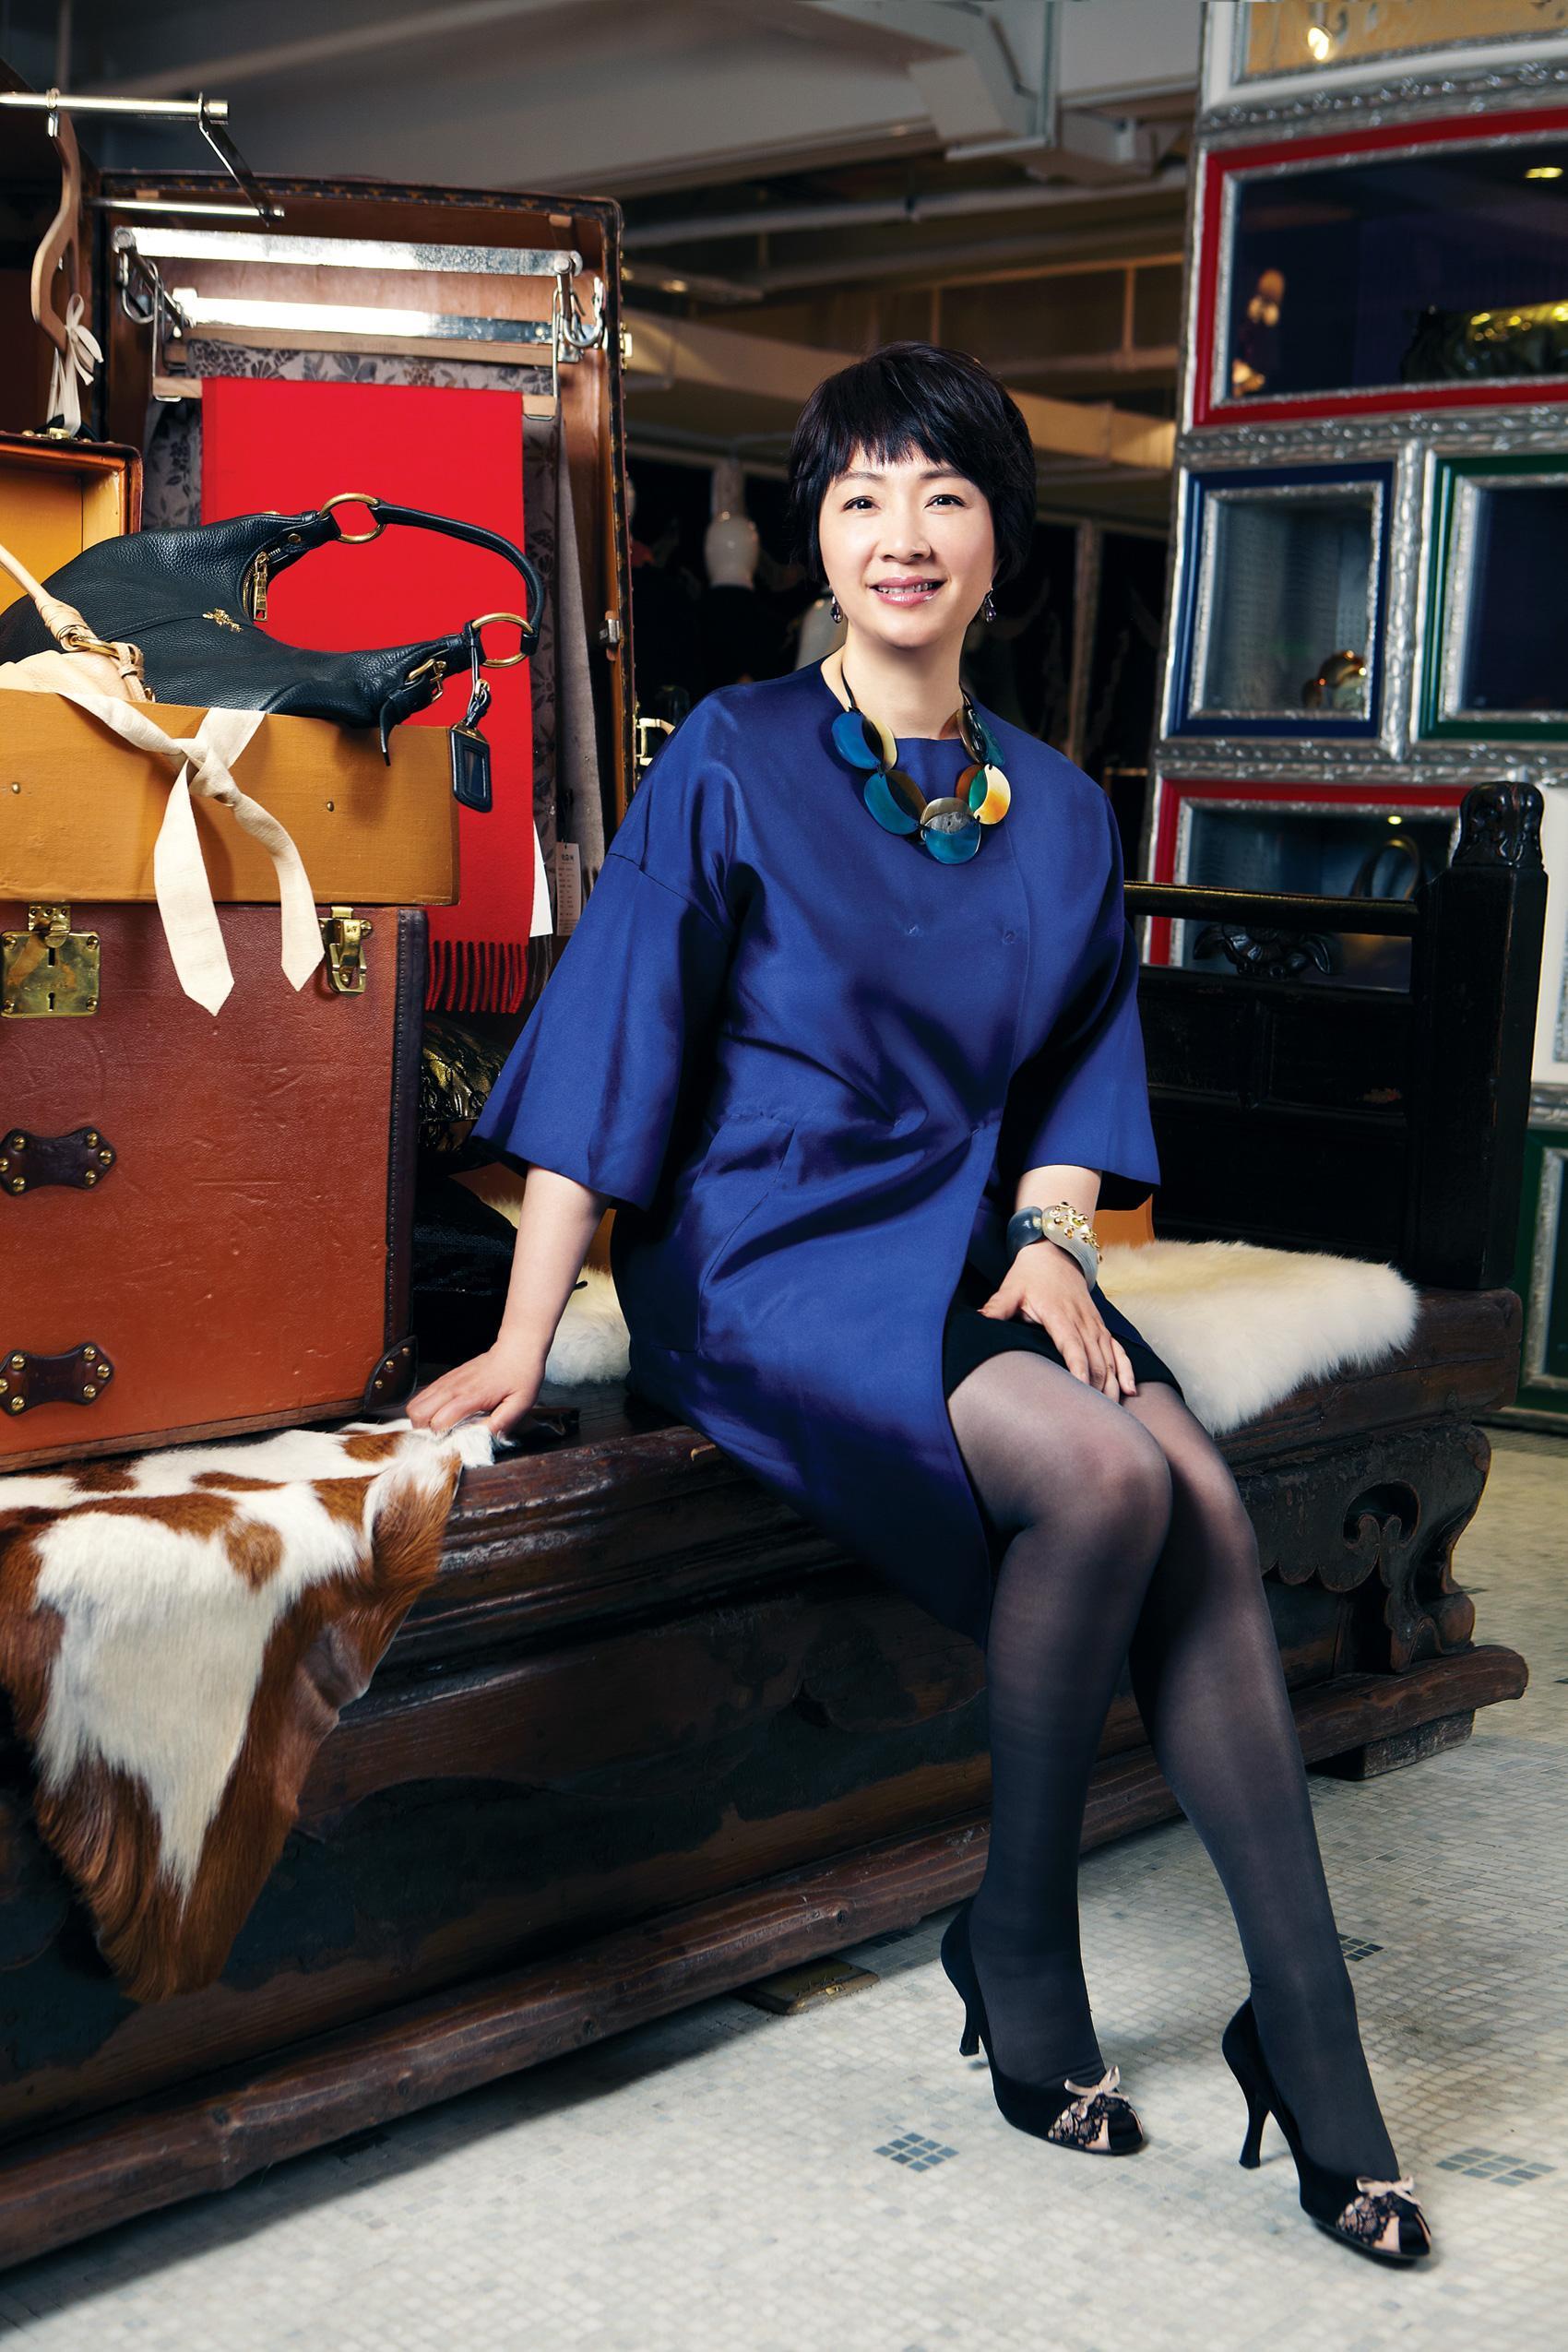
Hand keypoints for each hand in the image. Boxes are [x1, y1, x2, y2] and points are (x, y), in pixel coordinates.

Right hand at [406, 1336, 548, 1437]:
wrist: (516, 1349)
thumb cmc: (520, 1376)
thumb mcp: (520, 1404)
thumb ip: (501, 1424)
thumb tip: (482, 1440)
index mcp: (471, 1396)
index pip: (439, 1421)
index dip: (441, 1438)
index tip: (451, 1445)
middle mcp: (454, 1387)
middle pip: (417, 1413)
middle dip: (424, 1431)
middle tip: (441, 1438)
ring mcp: (447, 1381)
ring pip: (415, 1404)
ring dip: (422, 1420)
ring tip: (440, 1429)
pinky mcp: (446, 1378)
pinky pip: (422, 1396)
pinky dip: (425, 1409)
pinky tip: (441, 1415)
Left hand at [976, 1240, 1136, 1401]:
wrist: (1055, 1254)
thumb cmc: (1030, 1275)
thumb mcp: (1010, 1289)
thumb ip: (997, 1307)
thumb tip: (979, 1319)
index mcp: (1060, 1315)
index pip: (1073, 1347)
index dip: (1078, 1370)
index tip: (1080, 1392)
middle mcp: (1083, 1322)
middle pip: (1096, 1360)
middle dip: (1097, 1390)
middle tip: (1093, 1419)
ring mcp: (1095, 1325)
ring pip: (1109, 1359)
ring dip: (1111, 1386)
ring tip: (1110, 1414)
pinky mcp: (1101, 1327)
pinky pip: (1118, 1350)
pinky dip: (1127, 1370)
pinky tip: (1130, 1390)